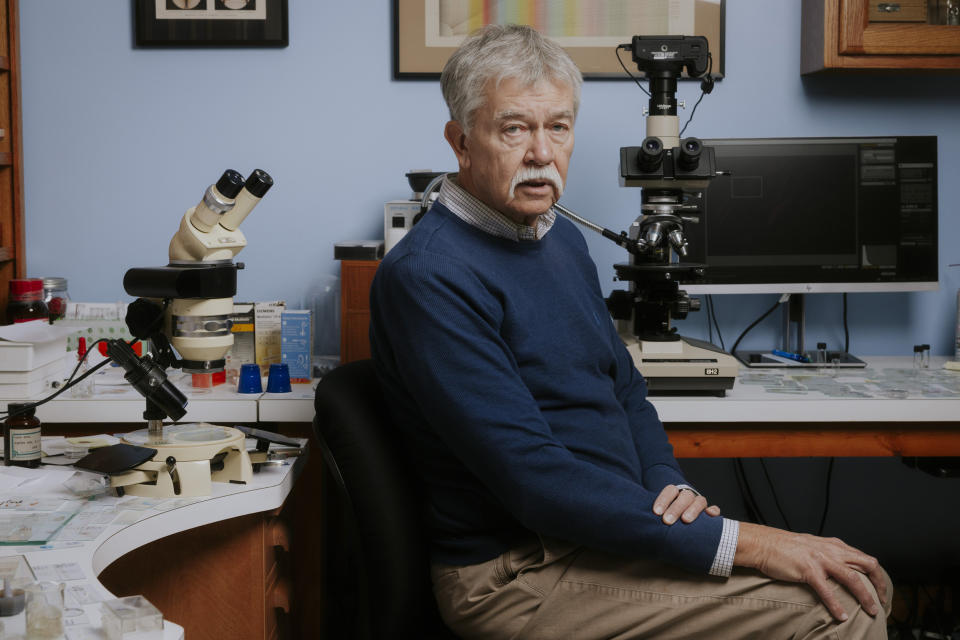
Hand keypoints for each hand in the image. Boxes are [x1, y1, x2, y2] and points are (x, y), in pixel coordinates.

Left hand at [652, 484, 720, 524]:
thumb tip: (640, 523)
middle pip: (685, 496)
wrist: (680, 523)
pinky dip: (713, 511)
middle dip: (675, 508)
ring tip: (685, 520)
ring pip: (700, 501)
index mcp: (675, 493)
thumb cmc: (666, 519)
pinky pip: (714, 510)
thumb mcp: (660, 514)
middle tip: (667, 521)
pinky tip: (710, 516)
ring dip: (693, 509)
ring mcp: (700, 504)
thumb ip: (656, 515)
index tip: (656, 513)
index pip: (670, 490)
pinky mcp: (710, 513)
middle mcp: (688, 496)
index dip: (663, 499)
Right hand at [735, 522, 887, 621]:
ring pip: (852, 578)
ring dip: (865, 596)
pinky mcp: (807, 570)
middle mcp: (831, 550)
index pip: (865, 558)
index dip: (877, 576)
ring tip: (871, 611)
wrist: (763, 543)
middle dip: (879, 585)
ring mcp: (820, 559)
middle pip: (867, 565)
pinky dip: (836, 605)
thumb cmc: (784, 546)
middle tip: (882, 602)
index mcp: (834, 545)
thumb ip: (828, 554)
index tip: (880, 591)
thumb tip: (840, 567)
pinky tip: (842, 616)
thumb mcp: (813, 546)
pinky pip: (827, 590)